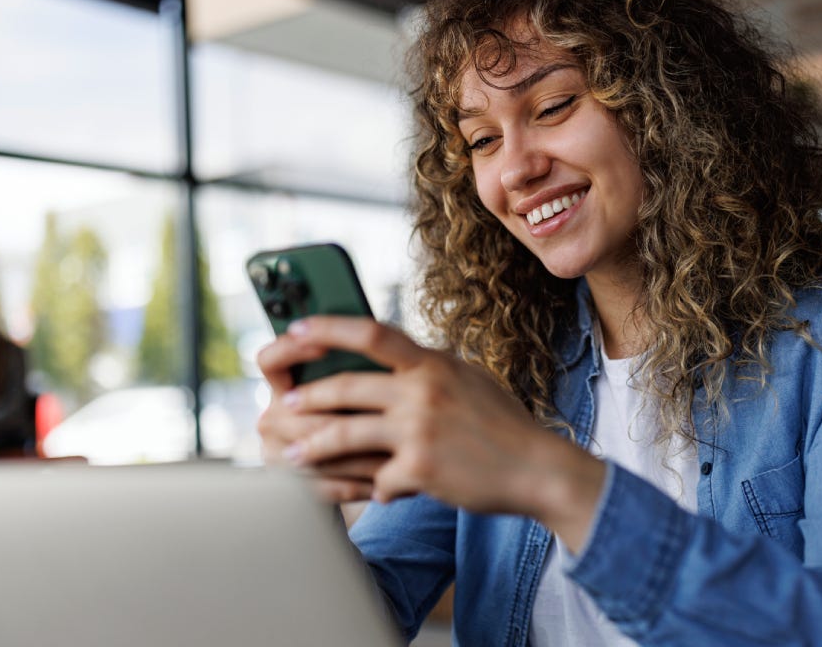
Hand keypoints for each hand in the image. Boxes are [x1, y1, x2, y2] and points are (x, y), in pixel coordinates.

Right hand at [255, 329, 389, 501]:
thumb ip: (363, 371)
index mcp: (284, 386)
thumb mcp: (364, 387)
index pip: (271, 360)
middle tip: (390, 417)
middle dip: (347, 417)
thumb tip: (380, 349)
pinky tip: (383, 485)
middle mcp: (273, 417)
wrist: (353, 471)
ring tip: (398, 457)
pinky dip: (355, 485)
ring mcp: (277, 453)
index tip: (324, 346)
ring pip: (314, 451)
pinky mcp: (292, 487)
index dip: (291, 350)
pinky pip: (322, 487)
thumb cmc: (369, 415)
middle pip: (301, 412)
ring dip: (359, 457)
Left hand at [280, 317, 606, 550]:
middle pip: (346, 386)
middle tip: (283, 404)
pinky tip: (371, 494)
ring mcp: (420, 430)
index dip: (327, 328)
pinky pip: (377, 480)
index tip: (296, 329)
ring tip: (290, 454)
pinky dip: (372, 488)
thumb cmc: (504, 426)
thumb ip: (428, 369)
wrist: (538, 469)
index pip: (371, 333)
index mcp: (433, 364)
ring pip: (345, 434)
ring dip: (311, 445)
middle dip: (307, 396)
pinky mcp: (421, 469)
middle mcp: (423, 391)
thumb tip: (391, 357)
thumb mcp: (468, 380)